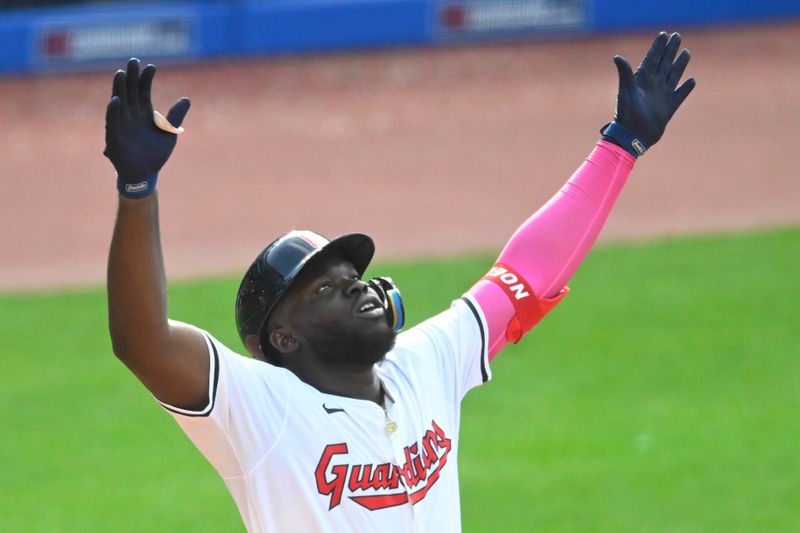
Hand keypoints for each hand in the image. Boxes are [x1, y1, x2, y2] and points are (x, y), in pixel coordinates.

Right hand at [104, 58, 189, 195]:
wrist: (145, 173)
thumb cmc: (156, 154)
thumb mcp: (169, 133)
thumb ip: (176, 116)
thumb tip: (187, 99)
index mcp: (144, 113)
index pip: (144, 91)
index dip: (146, 79)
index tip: (151, 66)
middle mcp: (131, 115)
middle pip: (130, 92)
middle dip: (131, 77)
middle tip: (133, 60)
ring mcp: (121, 124)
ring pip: (120, 102)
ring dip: (120, 88)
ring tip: (121, 73)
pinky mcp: (114, 136)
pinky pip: (113, 121)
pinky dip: (114, 111)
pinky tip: (116, 100)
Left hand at [608, 32, 695, 152]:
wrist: (632, 136)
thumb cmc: (626, 114)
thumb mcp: (626, 91)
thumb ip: (625, 73)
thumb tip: (617, 57)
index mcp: (643, 80)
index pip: (652, 58)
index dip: (658, 46)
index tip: (664, 34)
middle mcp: (653, 86)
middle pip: (664, 63)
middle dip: (670, 50)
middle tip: (677, 36)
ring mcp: (661, 96)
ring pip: (673, 76)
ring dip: (680, 64)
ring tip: (686, 52)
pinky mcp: (668, 109)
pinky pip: (679, 96)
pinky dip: (686, 88)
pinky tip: (692, 80)